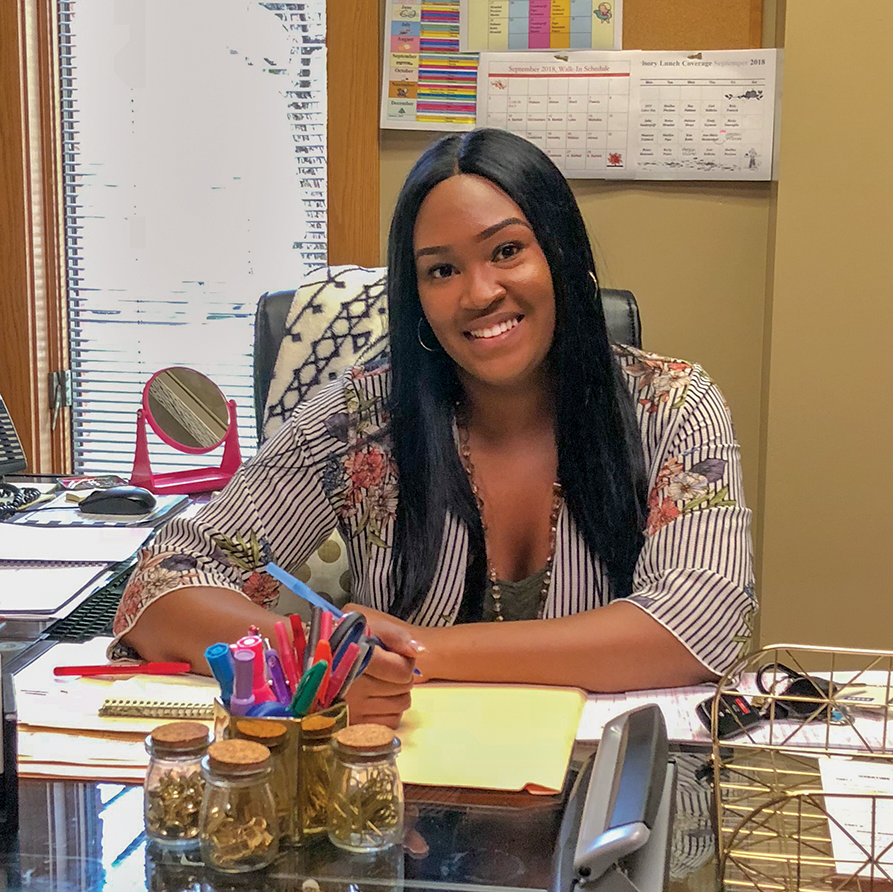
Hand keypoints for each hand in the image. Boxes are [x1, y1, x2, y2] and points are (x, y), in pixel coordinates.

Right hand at [343, 605, 424, 728]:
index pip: (402, 671)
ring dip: (397, 694)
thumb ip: (396, 635)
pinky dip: (389, 712)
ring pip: (400, 707)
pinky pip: (389, 724)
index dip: (405, 661)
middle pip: (404, 689)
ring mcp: (353, 711)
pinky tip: (377, 700)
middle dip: (401, 677)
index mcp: (358, 661)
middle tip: (386, 669)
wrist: (316, 663)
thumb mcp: (370, 627)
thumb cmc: (346, 642)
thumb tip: (419, 651)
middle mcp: (355, 689)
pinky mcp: (353, 726)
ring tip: (381, 683)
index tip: (393, 656)